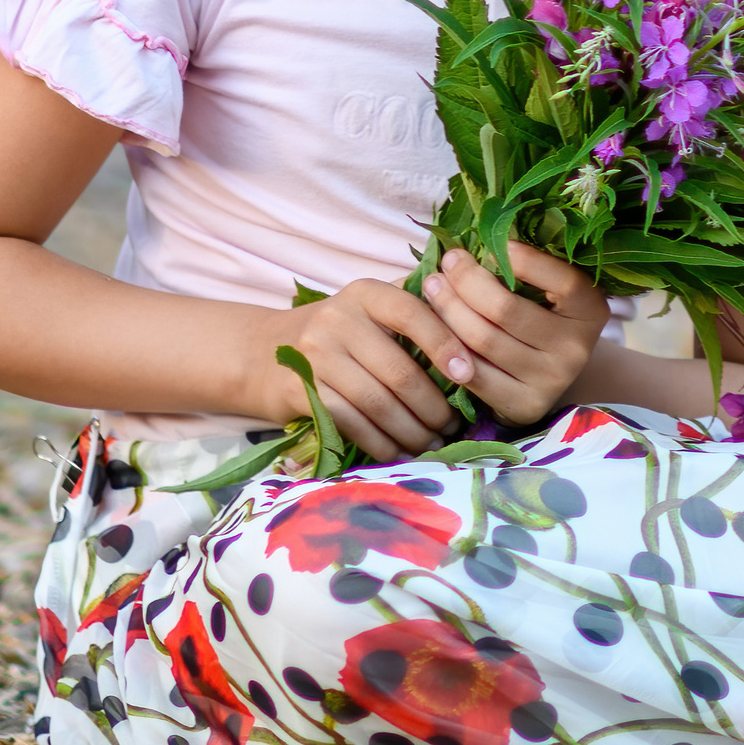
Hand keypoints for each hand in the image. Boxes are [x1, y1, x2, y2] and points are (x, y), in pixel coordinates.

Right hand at [249, 279, 471, 462]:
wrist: (264, 353)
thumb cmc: (339, 336)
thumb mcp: (369, 312)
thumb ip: (415, 313)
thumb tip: (480, 332)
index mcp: (364, 293)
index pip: (412, 313)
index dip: (445, 344)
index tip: (468, 375)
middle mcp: (337, 318)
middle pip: (399, 372)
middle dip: (434, 408)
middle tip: (452, 427)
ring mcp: (315, 354)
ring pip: (378, 403)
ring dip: (412, 432)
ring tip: (432, 443)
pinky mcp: (300, 389)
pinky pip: (352, 423)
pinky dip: (381, 443)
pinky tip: (398, 451)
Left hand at [422, 242, 610, 426]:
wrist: (550, 372)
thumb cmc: (540, 312)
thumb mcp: (547, 287)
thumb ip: (525, 264)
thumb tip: (476, 231)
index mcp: (590, 309)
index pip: (562, 280)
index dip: (525, 259)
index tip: (494, 240)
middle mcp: (576, 348)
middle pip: (505, 309)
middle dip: (466, 280)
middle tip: (448, 261)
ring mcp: (551, 380)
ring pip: (482, 340)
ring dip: (447, 308)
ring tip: (432, 285)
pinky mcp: (524, 404)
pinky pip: (472, 374)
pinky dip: (447, 346)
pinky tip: (432, 326)